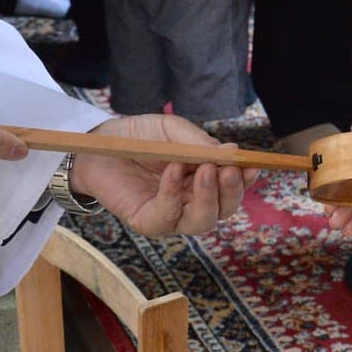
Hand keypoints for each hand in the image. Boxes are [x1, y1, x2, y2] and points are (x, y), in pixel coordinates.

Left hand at [71, 115, 256, 234]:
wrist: (96, 144)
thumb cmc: (136, 136)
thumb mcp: (171, 129)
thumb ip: (198, 141)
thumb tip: (232, 153)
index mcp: (202, 178)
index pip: (233, 186)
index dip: (247, 179)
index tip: (255, 166)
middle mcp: (191, 200)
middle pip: (224, 209)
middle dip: (231, 191)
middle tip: (230, 170)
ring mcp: (171, 214)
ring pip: (202, 221)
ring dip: (209, 197)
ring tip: (204, 171)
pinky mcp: (148, 222)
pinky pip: (168, 216)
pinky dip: (174, 193)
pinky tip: (173, 171)